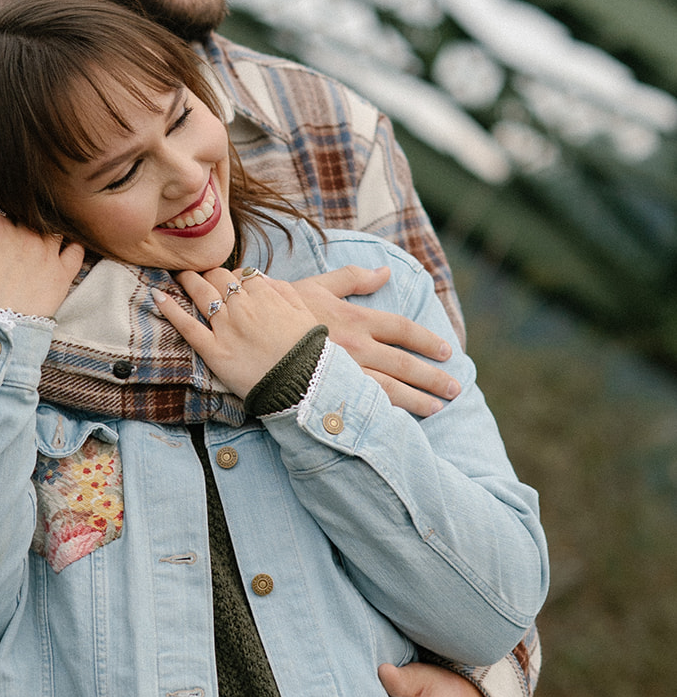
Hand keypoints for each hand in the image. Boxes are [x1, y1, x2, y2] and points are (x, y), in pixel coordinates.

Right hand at [0, 206, 84, 318]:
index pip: (0, 203)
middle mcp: (26, 236)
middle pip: (30, 211)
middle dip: (23, 212)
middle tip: (18, 224)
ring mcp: (47, 253)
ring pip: (55, 225)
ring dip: (48, 225)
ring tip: (42, 233)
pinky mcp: (63, 274)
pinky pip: (77, 249)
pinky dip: (72, 244)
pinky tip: (64, 248)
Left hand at [154, 266, 316, 398]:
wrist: (303, 385)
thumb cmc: (308, 352)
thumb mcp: (304, 313)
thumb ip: (284, 291)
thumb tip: (263, 279)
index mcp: (265, 295)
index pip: (241, 274)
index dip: (233, 276)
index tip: (229, 282)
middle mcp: (242, 307)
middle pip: (218, 277)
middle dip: (209, 274)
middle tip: (201, 275)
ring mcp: (226, 328)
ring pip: (200, 293)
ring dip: (187, 279)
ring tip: (179, 275)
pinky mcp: (213, 350)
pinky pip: (186, 326)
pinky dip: (170, 308)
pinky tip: (156, 295)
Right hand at [292, 267, 458, 416]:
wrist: (243, 333)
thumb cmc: (278, 308)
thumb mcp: (317, 285)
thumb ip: (353, 277)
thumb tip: (385, 272)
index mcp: (355, 319)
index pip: (403, 330)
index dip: (427, 341)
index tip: (447, 352)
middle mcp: (355, 347)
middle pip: (404, 365)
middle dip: (432, 378)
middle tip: (454, 390)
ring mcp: (342, 374)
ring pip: (389, 391)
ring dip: (417, 401)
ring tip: (437, 409)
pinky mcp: (326, 394)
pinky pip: (363, 407)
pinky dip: (385, 416)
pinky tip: (400, 424)